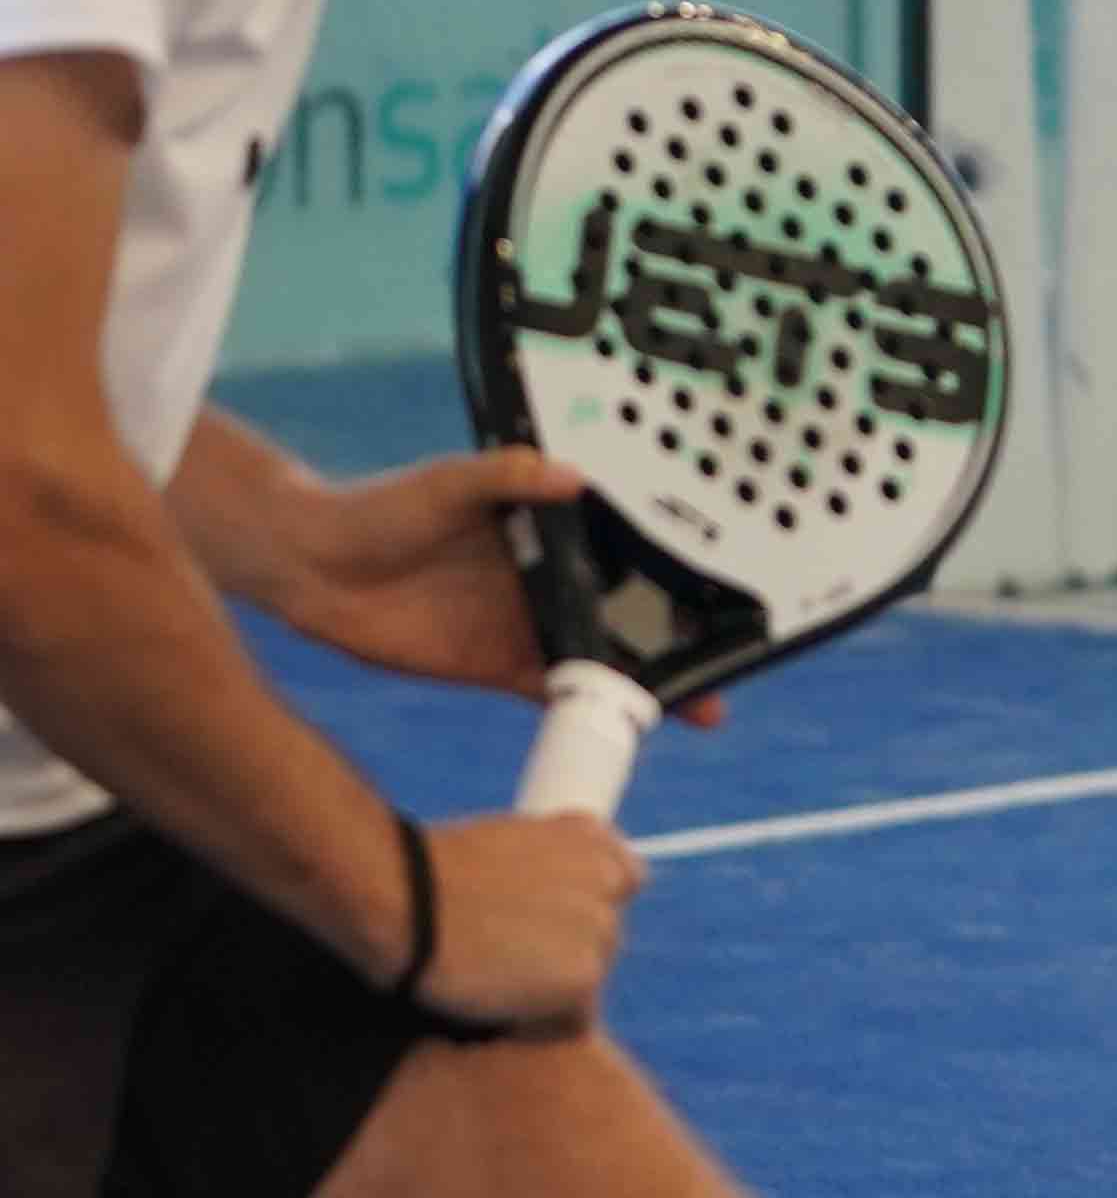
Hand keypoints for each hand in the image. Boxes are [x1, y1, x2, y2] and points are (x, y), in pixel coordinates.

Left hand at [277, 449, 716, 720]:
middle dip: (679, 635)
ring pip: (600, 655)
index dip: (673, 570)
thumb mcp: (445, 482)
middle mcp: (547, 578)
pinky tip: (622, 724)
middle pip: (627, 610)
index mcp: (548, 528)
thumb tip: (568, 473)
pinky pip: (553, 691)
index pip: (625, 552)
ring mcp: (524, 623)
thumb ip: (505, 476)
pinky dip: (586, 707)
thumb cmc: (375, 507)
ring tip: (696, 704)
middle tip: (729, 661)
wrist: (307, 564)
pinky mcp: (493, 665)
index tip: (720, 588)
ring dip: (644, 680)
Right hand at [403, 809, 644, 1031]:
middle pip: (602, 939)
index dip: (581, 909)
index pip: (621, 881)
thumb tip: (548, 897)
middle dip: (560, 953)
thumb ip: (540, 867)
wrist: (399, 898)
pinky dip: (537, 1025)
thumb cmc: (421, 874)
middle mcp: (607, 880)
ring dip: (547, 990)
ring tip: (487, 980)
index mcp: (587, 838)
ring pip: (586, 981)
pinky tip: (493, 1007)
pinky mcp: (583, 978)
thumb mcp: (498, 845)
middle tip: (498, 958)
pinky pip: (571, 1022)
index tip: (544, 924)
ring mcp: (601, 929)